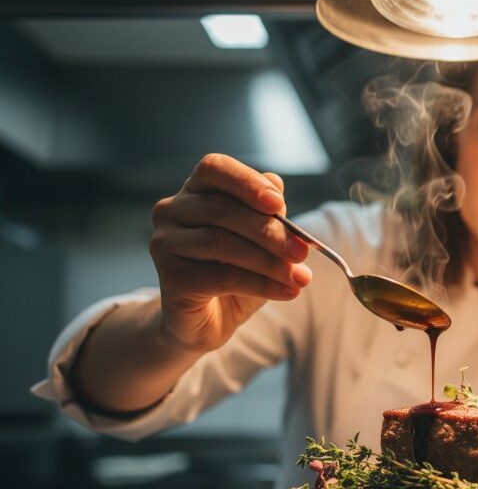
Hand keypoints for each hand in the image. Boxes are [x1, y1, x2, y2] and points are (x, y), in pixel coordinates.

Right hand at [149, 153, 311, 351]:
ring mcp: (164, 243)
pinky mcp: (169, 278)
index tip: (278, 204)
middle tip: (302, 252)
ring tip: (299, 277)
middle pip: (222, 210)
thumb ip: (268, 214)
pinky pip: (222, 277)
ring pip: (222, 243)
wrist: (209, 320)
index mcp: (194, 191)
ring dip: (269, 261)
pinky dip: (261, 284)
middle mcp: (171, 210)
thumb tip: (278, 186)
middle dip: (270, 232)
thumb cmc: (236, 272)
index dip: (246, 182)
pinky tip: (286, 292)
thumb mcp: (260, 241)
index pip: (214, 168)